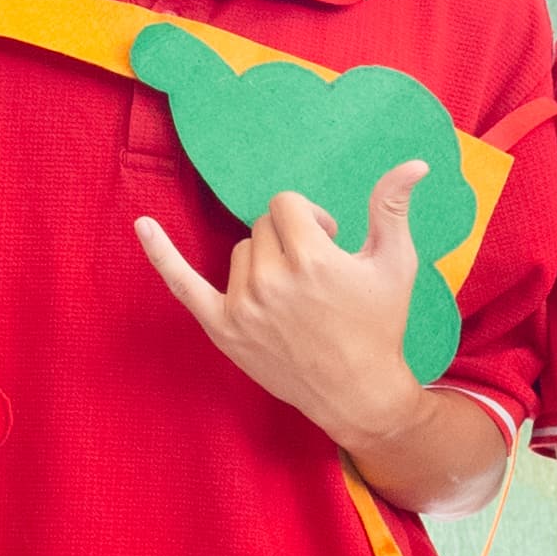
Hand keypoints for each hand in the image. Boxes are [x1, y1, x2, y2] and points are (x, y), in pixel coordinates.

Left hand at [137, 162, 436, 456]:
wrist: (357, 393)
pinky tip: (142, 225)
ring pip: (240, 252)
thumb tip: (414, 163)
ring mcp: (242, 305)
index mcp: (312, 259)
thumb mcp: (395, 264)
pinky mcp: (222, 327)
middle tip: (315, 275)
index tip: (329, 242)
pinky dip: (162, 253)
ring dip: (263, 262)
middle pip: (262, 226)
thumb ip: (393, 208)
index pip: (286, 205)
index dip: (310, 220)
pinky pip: (182, 283)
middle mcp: (272, 280)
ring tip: (293, 296)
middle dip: (288, 240)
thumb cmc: (379, 326)